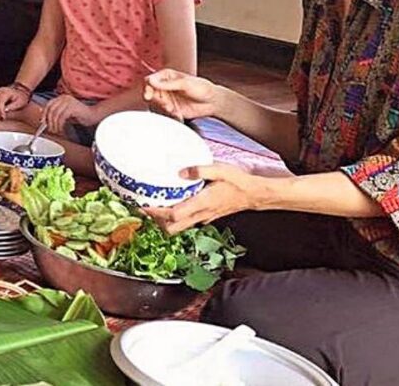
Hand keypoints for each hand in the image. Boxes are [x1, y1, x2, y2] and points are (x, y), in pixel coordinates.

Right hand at [0, 86, 29, 119]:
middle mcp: (0, 90)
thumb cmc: (20, 98)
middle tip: (1, 117)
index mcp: (7, 92)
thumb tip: (5, 110)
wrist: (20, 92)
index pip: (0, 100)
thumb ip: (13, 106)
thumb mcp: (20, 103)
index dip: (0, 110)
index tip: (3, 117)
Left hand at [42, 94, 90, 135]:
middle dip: (49, 121)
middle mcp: (64, 98)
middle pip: (51, 109)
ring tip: (56, 130)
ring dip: (54, 124)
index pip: (49, 105)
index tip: (43, 122)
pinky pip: (62, 117)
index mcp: (61, 98)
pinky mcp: (72, 107)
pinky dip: (60, 124)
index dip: (44, 114)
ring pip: (55, 114)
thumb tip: (44, 118)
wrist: (93, 115)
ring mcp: (68, 102)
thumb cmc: (79, 115)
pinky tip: (62, 129)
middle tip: (50, 129)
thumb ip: (56, 114)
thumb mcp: (65, 114)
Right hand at [143, 68, 222, 121]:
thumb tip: (152, 81)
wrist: (213, 102)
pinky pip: (164, 113)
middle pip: (150, 93)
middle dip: (157, 100)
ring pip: (156, 104)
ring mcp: (168, 98)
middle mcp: (165, 87)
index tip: (149, 94)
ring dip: (163, 108)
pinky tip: (178, 114)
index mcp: (167, 76)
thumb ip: (168, 83)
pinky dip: (170, 115)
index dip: (147, 87)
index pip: (150, 80)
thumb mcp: (185, 83)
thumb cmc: (202, 88)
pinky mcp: (172, 109)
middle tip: (165, 104)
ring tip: (173, 109)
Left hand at [143, 163, 262, 233]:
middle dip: (156, 221)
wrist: (254, 194)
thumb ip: (199, 170)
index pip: (173, 215)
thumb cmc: (238, 182)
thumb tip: (181, 172)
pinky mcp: (207, 216)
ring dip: (165, 221)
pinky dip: (175, 218)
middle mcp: (201, 214)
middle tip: (145, 208)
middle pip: (172, 228)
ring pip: (179, 227)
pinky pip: (187, 222)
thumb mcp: (219, 170)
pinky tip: (172, 204)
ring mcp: (204, 217)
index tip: (143, 206)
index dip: (156, 213)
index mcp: (201, 204)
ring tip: (154, 206)